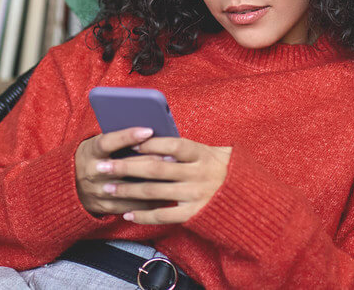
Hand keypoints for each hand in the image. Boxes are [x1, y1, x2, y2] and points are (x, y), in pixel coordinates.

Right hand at [75, 127, 174, 215]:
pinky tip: (165, 194)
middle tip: (172, 156)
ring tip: (172, 175)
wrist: (68, 185)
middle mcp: (92, 172)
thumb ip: (117, 139)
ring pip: (129, 189)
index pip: (108, 142)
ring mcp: (98, 192)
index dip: (127, 136)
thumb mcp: (97, 144)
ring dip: (152, 183)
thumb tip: (148, 131)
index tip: (148, 130)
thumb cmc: (94, 156)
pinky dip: (149, 201)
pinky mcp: (105, 207)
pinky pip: (131, 205)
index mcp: (90, 152)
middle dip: (149, 161)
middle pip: (123, 167)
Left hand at [96, 137, 231, 224]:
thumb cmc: (225, 170)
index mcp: (202, 154)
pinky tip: (127, 213)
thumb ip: (186, 148)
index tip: (128, 142)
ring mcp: (196, 195)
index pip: (172, 144)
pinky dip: (144, 215)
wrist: (250, 199)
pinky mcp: (194, 215)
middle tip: (102, 166)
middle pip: (155, 168)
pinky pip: (164, 216)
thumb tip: (154, 137)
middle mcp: (198, 174)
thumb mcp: (213, 152)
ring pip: (155, 192)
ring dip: (128, 191)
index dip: (149, 143)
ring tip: (108, 189)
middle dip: (125, 167)